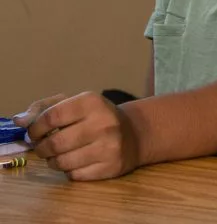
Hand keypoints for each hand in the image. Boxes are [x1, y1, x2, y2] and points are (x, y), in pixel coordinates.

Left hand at [14, 92, 142, 180]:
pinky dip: (69, 171)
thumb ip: (45, 108)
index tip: (34, 133)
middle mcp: (103, 123)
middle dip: (42, 148)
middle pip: (55, 143)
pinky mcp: (112, 166)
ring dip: (53, 161)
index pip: (52, 117)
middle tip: (43, 147)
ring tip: (58, 155)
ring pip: (63, 162)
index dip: (36, 128)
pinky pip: (75, 175)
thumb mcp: (75, 103)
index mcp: (92, 102)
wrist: (135, 133)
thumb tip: (20, 121)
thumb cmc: (97, 117)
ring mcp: (109, 146)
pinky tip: (75, 162)